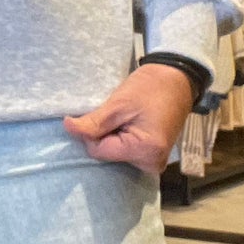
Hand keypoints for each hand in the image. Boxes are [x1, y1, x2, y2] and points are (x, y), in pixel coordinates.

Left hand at [63, 64, 196, 172]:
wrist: (176, 79)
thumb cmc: (151, 87)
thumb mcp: (119, 103)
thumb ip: (93, 122)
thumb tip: (67, 128)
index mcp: (145, 152)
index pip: (99, 152)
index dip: (93, 132)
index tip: (104, 113)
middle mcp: (152, 164)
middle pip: (108, 155)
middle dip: (105, 135)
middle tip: (118, 114)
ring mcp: (154, 162)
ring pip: (115, 154)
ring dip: (113, 137)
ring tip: (127, 118)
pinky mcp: (153, 156)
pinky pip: (126, 153)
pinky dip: (122, 139)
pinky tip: (129, 125)